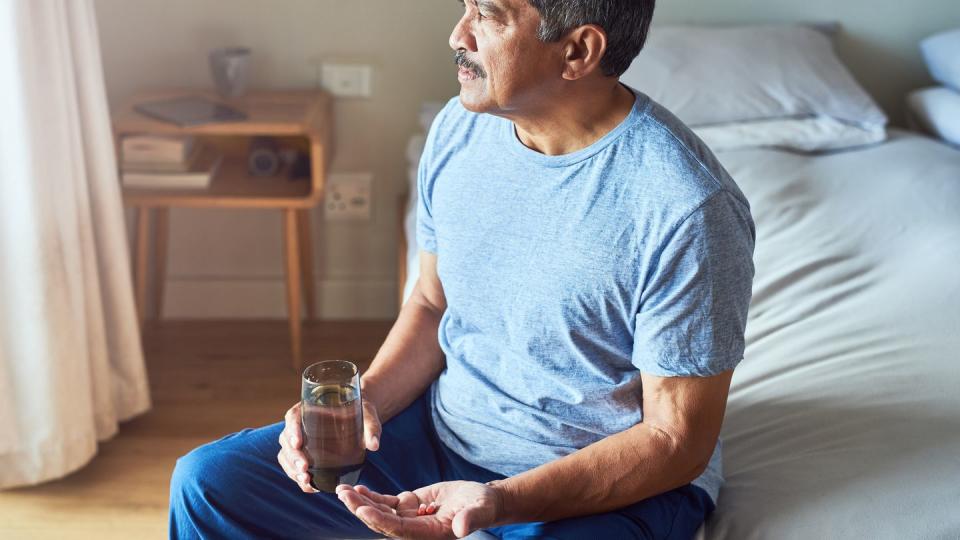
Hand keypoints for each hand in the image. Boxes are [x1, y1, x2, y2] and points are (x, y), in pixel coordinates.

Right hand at [277, 398, 381, 492]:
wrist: (359, 417)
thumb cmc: (360, 412)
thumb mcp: (367, 416)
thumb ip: (371, 428)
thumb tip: (374, 445)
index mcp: (308, 408)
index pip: (293, 417)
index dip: (292, 430)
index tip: (298, 443)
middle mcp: (299, 424)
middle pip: (286, 440)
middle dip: (293, 456)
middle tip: (304, 469)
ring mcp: (298, 439)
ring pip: (286, 454)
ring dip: (292, 469)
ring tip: (305, 480)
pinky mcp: (303, 452)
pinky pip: (291, 464)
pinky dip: (296, 475)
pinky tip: (307, 485)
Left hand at [336, 481, 501, 538]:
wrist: (482, 501)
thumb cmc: (483, 506)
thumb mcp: (480, 510)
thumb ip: (470, 520)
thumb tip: (461, 529)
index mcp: (429, 533)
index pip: (398, 529)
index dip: (379, 520)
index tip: (362, 508)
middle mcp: (416, 528)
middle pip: (383, 521)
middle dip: (362, 509)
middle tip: (343, 495)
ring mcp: (411, 517)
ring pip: (381, 512)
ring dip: (361, 502)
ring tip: (342, 491)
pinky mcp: (410, 505)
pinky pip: (387, 503)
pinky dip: (372, 496)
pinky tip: (357, 489)